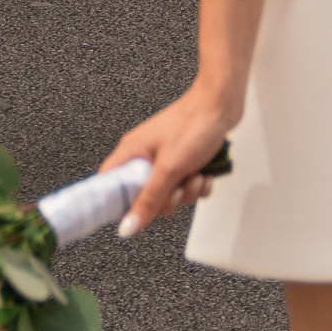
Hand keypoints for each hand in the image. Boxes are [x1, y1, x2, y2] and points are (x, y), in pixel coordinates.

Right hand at [102, 84, 236, 236]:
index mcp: (132, 152)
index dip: (115, 204)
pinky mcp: (184, 159)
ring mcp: (165, 158)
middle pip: (143, 197)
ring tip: (197, 176)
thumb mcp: (169, 168)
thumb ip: (148, 200)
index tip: (130, 217)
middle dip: (167, 200)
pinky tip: (206, 174)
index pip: (109, 184)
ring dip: (187, 192)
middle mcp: (145, 155)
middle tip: (179, 188)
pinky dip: (198, 185)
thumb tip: (128, 227)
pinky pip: (186, 186)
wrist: (223, 104)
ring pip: (169, 194)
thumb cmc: (194, 123)